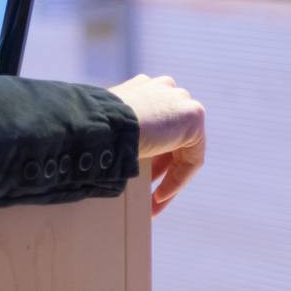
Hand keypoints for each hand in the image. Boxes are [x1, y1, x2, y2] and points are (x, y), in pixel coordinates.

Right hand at [108, 74, 205, 215]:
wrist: (103, 122)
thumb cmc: (96, 127)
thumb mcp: (106, 128)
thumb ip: (119, 133)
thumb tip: (104, 154)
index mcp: (143, 87)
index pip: (155, 125)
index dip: (149, 156)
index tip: (137, 177)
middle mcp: (164, 89)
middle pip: (171, 138)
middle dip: (160, 168)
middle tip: (147, 194)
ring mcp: (180, 100)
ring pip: (182, 150)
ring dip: (168, 179)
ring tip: (153, 203)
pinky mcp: (193, 116)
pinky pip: (191, 158)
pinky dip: (177, 179)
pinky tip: (159, 195)